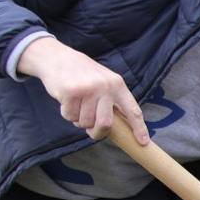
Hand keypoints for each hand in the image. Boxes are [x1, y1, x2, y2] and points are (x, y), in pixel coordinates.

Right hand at [17, 37, 149, 144]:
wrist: (56, 57)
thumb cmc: (82, 74)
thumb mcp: (104, 81)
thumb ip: (112, 100)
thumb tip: (122, 126)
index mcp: (117, 84)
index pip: (132, 110)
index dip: (139, 128)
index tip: (143, 142)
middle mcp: (105, 86)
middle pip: (105, 124)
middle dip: (97, 133)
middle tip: (91, 132)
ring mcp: (88, 89)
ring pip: (85, 122)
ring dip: (79, 120)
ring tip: (76, 105)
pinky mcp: (70, 92)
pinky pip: (70, 116)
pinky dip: (67, 113)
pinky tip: (66, 100)